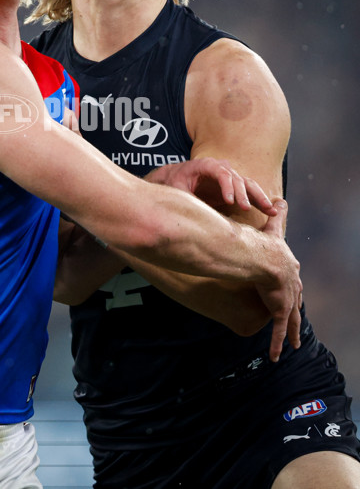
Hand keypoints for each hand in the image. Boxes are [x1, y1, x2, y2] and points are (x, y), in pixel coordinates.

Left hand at [145, 158, 276, 215]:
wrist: (176, 178)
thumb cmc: (175, 181)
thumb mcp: (176, 189)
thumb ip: (185, 196)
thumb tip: (191, 210)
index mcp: (206, 165)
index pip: (221, 172)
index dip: (227, 186)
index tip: (229, 201)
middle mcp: (221, 168)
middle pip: (237, 179)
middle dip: (244, 194)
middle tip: (246, 208)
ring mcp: (229, 177)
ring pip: (248, 184)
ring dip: (259, 197)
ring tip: (270, 210)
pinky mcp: (233, 187)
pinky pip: (249, 192)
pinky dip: (259, 201)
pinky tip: (270, 211)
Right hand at [250, 200, 302, 361]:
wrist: (260, 256)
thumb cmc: (262, 242)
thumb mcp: (271, 227)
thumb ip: (277, 214)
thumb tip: (281, 198)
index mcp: (288, 266)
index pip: (292, 278)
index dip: (292, 285)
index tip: (292, 290)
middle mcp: (291, 284)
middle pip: (295, 300)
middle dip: (295, 310)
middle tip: (295, 317)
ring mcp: (286, 298)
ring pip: (290, 319)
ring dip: (290, 332)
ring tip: (293, 344)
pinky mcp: (279, 309)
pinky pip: (277, 330)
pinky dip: (276, 343)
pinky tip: (275, 356)